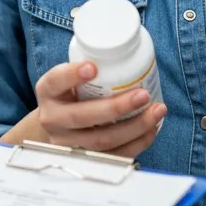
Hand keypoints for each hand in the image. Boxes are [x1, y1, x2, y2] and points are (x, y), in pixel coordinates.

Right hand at [32, 61, 166, 157]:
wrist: (58, 125)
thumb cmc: (72, 92)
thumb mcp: (69, 77)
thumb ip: (88, 65)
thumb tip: (128, 46)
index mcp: (47, 91)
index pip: (55, 81)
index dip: (72, 75)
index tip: (93, 68)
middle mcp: (52, 119)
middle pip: (82, 116)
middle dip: (116, 107)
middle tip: (143, 94)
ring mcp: (67, 143)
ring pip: (101, 141)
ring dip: (134, 127)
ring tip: (157, 110)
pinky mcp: (85, 160)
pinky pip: (113, 157)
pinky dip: (137, 143)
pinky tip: (152, 128)